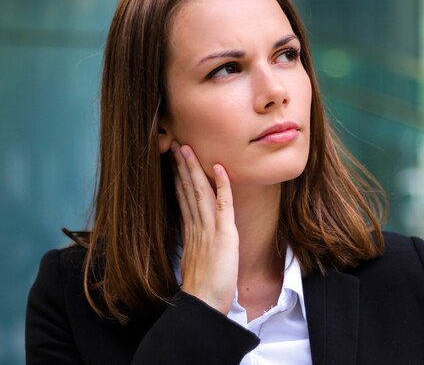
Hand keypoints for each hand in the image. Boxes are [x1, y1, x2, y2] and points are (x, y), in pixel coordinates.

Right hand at [170, 141, 237, 313]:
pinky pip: (223, 204)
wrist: (203, 304)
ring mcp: (209, 229)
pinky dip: (222, 185)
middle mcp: (197, 226)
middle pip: (187, 190)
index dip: (178, 179)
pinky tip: (219, 168)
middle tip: (175, 146)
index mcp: (191, 232)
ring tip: (187, 149)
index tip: (173, 163)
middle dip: (181, 167)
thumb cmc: (203, 288)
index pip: (183, 199)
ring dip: (194, 168)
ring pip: (200, 192)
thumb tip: (194, 238)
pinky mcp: (223, 234)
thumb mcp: (196, 262)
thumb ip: (194, 246)